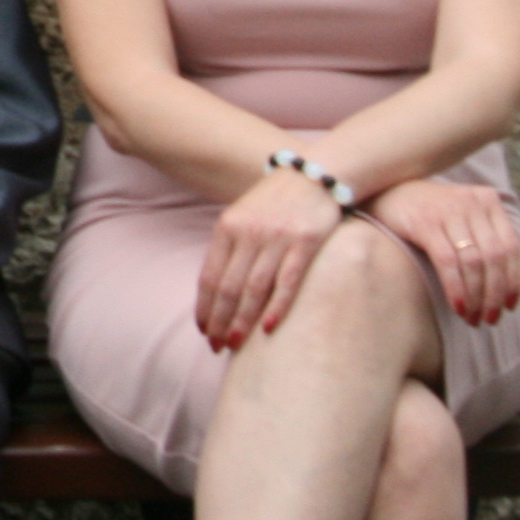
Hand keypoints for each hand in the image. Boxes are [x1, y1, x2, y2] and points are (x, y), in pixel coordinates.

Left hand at [195, 167, 346, 349]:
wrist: (315, 174)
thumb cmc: (276, 201)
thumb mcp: (243, 215)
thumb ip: (230, 247)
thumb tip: (216, 290)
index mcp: (227, 227)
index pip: (209, 276)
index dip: (204, 308)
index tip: (204, 331)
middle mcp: (249, 233)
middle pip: (229, 287)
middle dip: (220, 321)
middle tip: (217, 346)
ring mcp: (277, 237)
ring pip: (254, 289)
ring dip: (243, 320)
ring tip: (236, 343)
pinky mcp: (305, 242)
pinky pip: (288, 281)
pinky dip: (277, 306)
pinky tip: (268, 328)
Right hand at [368, 177, 519, 328]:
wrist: (385, 191)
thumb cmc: (428, 212)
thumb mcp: (462, 215)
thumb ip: (484, 236)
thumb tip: (503, 285)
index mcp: (487, 200)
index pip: (511, 246)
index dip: (514, 280)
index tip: (510, 306)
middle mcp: (472, 202)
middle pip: (494, 257)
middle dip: (495, 294)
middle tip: (490, 319)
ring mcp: (449, 210)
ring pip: (473, 262)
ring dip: (476, 297)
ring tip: (473, 318)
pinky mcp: (425, 222)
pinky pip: (448, 262)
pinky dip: (456, 288)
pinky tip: (457, 306)